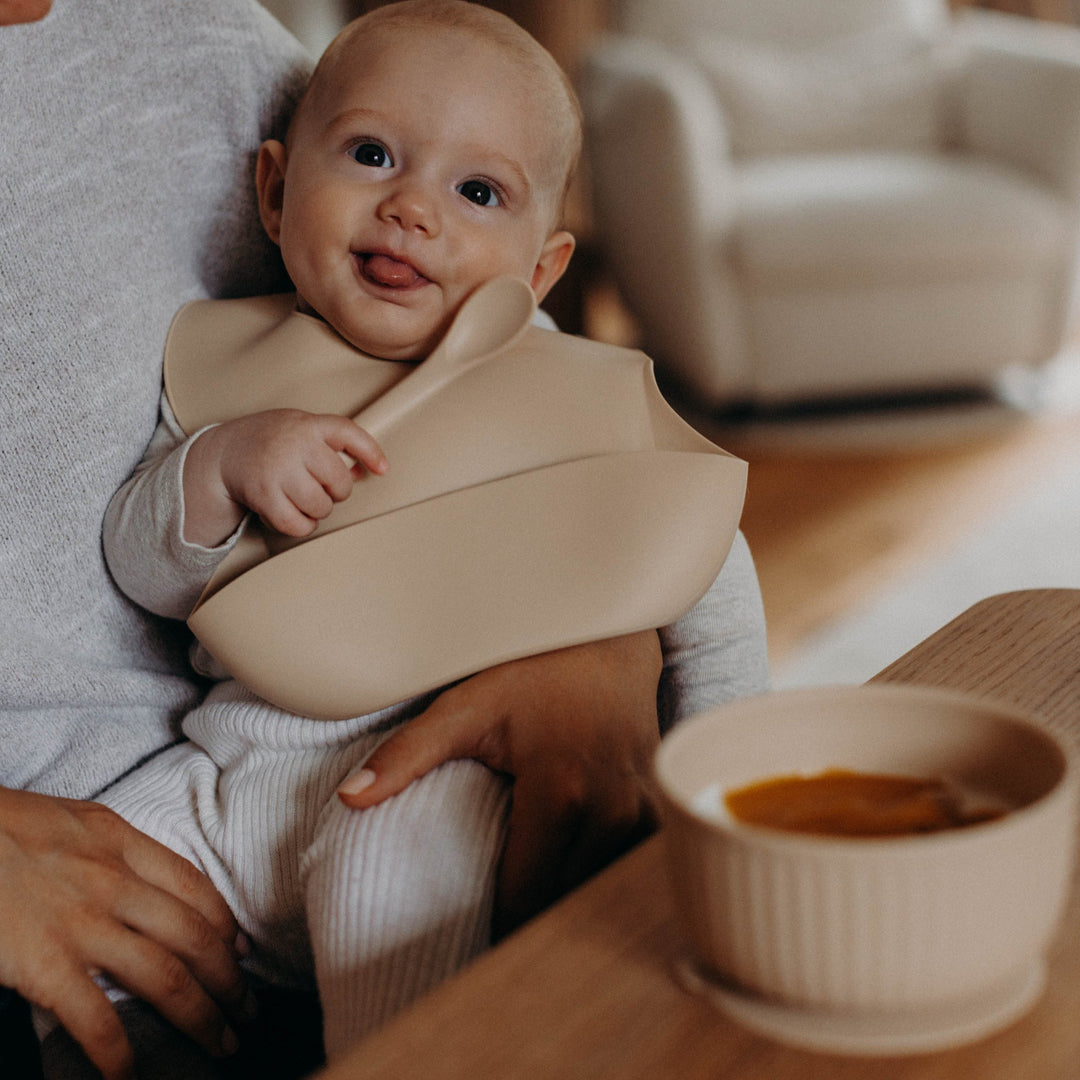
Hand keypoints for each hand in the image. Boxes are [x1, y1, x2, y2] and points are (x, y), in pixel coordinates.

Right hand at [0, 787, 253, 1079]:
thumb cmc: (0, 827)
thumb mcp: (70, 822)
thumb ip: (110, 851)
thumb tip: (139, 887)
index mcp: (120, 842)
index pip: (195, 887)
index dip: (228, 924)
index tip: (243, 951)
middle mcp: (114, 881)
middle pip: (195, 936)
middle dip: (230, 980)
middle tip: (247, 1010)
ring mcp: (82, 923)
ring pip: (165, 976)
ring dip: (201, 1015)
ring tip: (221, 1042)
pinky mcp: (44, 963)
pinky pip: (96, 1017)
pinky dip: (119, 1053)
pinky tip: (131, 1075)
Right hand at [183, 409, 387, 545]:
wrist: (224, 452)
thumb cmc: (270, 441)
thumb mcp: (300, 429)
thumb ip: (330, 445)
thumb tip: (364, 471)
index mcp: (306, 424)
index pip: (347, 432)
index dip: (370, 451)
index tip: (383, 469)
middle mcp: (293, 444)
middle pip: (339, 482)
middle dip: (336, 492)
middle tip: (321, 487)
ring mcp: (277, 470)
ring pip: (321, 506)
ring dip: (318, 510)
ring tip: (303, 498)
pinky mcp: (262, 495)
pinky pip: (298, 524)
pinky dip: (302, 526)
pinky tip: (294, 512)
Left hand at [338, 631, 662, 936]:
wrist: (606, 637)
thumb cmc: (532, 669)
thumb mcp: (466, 706)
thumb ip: (408, 754)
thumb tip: (349, 799)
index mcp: (561, 793)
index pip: (527, 896)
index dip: (498, 929)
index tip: (473, 949)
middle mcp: (612, 808)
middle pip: (570, 901)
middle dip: (538, 926)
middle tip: (503, 946)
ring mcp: (647, 808)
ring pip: (607, 889)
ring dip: (576, 905)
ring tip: (541, 922)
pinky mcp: (663, 806)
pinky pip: (635, 867)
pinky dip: (608, 880)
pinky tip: (582, 881)